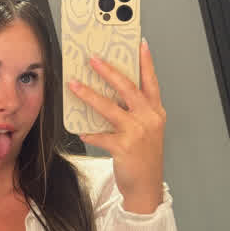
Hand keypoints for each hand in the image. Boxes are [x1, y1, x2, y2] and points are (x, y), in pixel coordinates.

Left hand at [68, 38, 165, 213]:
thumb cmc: (145, 158)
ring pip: (110, 108)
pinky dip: (90, 133)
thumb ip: (135, 112)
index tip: (139, 43)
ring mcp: (137, 133)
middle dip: (109, 71)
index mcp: (155, 112)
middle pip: (128, 89)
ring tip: (74, 85)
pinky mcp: (124, 147)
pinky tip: (81, 130)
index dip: (146, 62)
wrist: (146, 187)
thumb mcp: (147, 130)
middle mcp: (149, 119)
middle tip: (92, 59)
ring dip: (89, 95)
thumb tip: (110, 95)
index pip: (151, 82)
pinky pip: (101, 136)